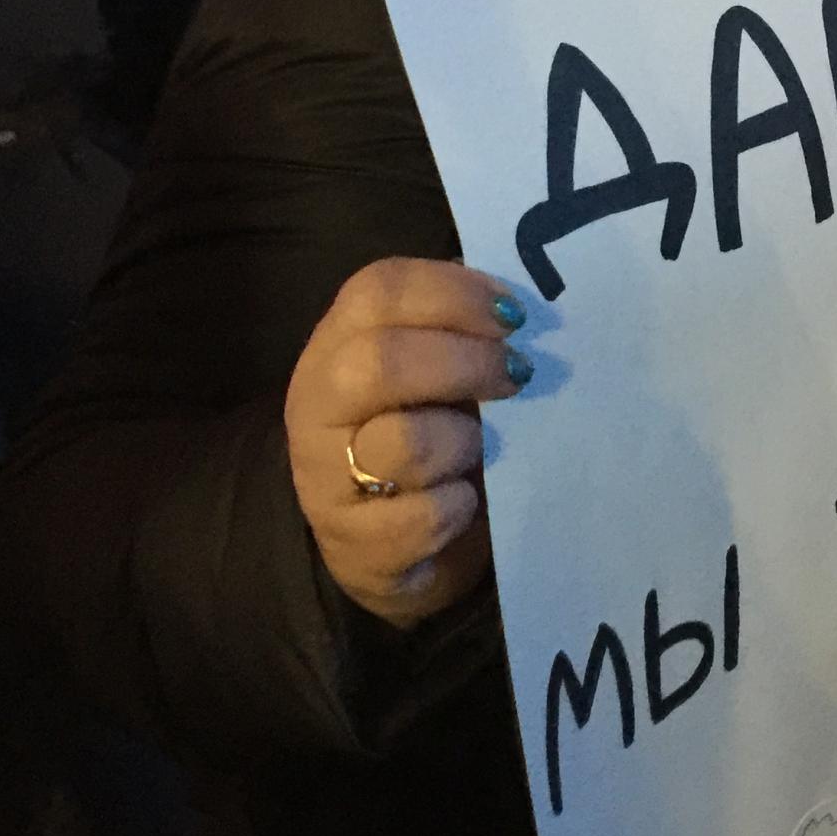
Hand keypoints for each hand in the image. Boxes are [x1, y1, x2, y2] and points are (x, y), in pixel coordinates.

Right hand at [283, 258, 530, 628]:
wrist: (381, 540)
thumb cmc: (422, 432)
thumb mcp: (430, 373)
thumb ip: (461, 331)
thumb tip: (519, 309)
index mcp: (338, 341)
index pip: (377, 291)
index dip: (453, 293)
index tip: (515, 315)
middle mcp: (318, 402)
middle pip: (381, 362)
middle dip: (466, 364)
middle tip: (519, 374)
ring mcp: (324, 477)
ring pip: (402, 444)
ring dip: (463, 443)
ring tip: (481, 448)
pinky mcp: (353, 544)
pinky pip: (424, 518)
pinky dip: (459, 507)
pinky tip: (463, 500)